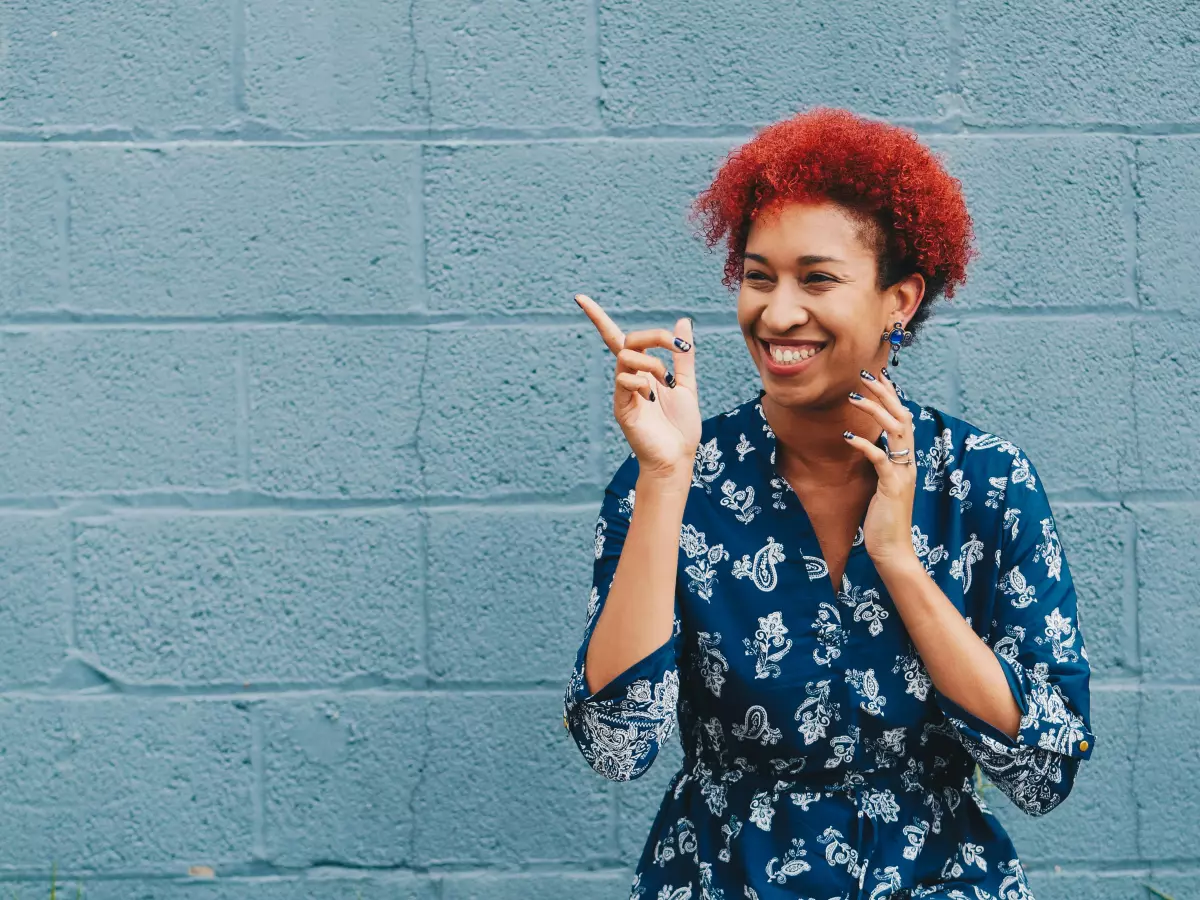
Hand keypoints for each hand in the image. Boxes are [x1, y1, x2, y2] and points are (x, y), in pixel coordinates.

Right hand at [574, 294, 700, 480]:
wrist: (678, 457)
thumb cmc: (681, 426)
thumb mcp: (687, 384)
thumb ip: (683, 355)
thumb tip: (683, 321)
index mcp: (642, 371)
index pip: (617, 338)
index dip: (598, 318)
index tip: (579, 297)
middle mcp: (628, 378)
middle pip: (627, 340)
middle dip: (654, 336)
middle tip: (677, 346)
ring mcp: (622, 392)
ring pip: (626, 357)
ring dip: (652, 362)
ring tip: (666, 383)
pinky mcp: (621, 407)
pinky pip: (624, 380)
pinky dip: (642, 382)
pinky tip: (652, 398)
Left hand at [843, 367, 918, 565]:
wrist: (892, 549)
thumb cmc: (883, 518)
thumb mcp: (882, 485)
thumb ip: (881, 464)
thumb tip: (870, 444)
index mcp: (907, 460)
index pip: (903, 419)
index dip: (892, 397)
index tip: (878, 376)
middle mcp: (909, 463)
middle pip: (902, 417)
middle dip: (884, 393)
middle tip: (865, 374)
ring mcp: (903, 474)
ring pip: (895, 431)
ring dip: (874, 410)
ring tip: (853, 396)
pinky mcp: (892, 486)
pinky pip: (881, 459)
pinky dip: (866, 445)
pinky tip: (849, 437)